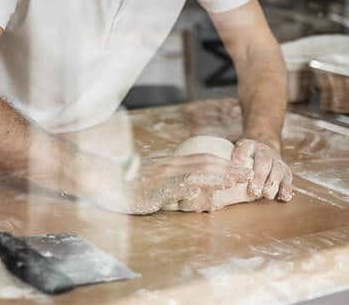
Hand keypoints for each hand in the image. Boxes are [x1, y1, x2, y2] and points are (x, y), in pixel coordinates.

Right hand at [90, 154, 251, 214]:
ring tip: (236, 180)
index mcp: (168, 163)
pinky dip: (194, 186)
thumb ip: (167, 181)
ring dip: (219, 176)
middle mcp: (167, 166)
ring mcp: (161, 176)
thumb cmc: (121, 183)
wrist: (99, 181)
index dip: (223, 163)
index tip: (240, 167)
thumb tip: (189, 188)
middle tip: (249, 173)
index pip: (201, 159)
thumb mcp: (148, 179)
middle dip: (229, 168)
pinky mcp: (154, 188)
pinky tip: (204, 189)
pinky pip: (177, 186)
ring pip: (196, 172)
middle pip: (204, 163)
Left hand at [232, 138, 293, 201]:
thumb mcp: (237, 152)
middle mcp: (267, 152)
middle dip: (259, 177)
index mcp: (252, 145)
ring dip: (273, 185)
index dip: (241, 155)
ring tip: (267, 196)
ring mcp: (278, 162)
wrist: (265, 151)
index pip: (245, 148)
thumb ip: (233, 158)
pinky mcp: (286, 172)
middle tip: (253, 190)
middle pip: (264, 163)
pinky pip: (288, 180)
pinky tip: (284, 198)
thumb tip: (229, 173)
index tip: (236, 164)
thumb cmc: (245, 156)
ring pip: (278, 172)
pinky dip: (286, 189)